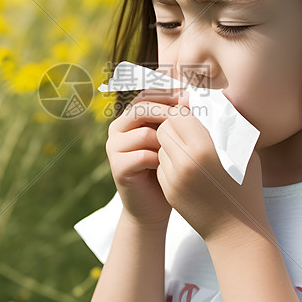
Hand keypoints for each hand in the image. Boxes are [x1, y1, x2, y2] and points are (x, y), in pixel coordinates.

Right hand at [106, 88, 183, 228]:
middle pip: (141, 109)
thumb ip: (176, 117)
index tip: (187, 98)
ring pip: (144, 133)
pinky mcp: (117, 166)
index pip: (145, 95)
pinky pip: (142, 155)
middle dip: (167, 113)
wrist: (152, 206)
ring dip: (165, 143)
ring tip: (176, 153)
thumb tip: (187, 95)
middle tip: (186, 120)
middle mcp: (117, 129)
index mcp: (129, 118)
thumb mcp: (172, 139)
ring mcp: (114, 147)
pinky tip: (166, 167)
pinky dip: (159, 160)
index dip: (166, 94)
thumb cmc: (166, 169)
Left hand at [155, 90, 268, 242]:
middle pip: (166, 127)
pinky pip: (162, 163)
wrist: (235, 229)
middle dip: (175, 124)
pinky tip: (188, 168)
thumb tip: (214, 98)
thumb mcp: (244, 150)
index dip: (185, 110)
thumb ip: (227, 123)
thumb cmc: (245, 185)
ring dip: (173, 142)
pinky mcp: (168, 189)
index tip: (194, 111)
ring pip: (162, 144)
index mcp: (206, 148)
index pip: (180, 114)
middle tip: (190, 128)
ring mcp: (174, 177)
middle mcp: (186, 162)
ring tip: (191, 149)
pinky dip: (172, 161)